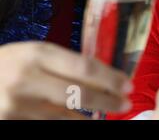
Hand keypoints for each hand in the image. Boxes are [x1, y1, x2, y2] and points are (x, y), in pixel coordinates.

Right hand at [0, 42, 131, 119]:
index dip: (110, 78)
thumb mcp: (35, 53)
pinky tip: (84, 121)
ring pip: (65, 116)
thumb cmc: (10, 62)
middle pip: (79, 94)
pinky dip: (70, 123)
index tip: (128, 84)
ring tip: (108, 114)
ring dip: (91, 117)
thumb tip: (102, 76)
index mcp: (37, 54)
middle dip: (108, 100)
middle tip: (126, 102)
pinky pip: (49, 125)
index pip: (84, 67)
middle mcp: (27, 79)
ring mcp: (17, 104)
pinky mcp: (11, 121)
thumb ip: (64, 63)